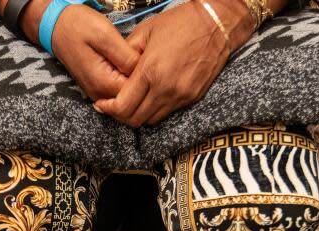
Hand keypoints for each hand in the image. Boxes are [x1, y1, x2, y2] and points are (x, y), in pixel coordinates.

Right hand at [18, 2, 139, 100]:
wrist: (57, 26)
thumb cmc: (79, 26)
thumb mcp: (105, 34)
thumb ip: (125, 56)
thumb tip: (142, 71)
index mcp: (104, 83)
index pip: (137, 92)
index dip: (146, 76)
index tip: (147, 58)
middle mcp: (100, 94)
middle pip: (133, 97)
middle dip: (142, 80)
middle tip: (142, 56)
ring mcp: (98, 93)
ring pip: (127, 95)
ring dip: (135, 80)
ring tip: (133, 58)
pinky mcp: (98, 88)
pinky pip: (119, 90)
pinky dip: (126, 79)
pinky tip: (126, 64)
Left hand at [94, 0, 254, 126]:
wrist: (216, 24)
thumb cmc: (180, 23)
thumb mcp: (145, 31)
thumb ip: (125, 54)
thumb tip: (113, 71)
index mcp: (150, 71)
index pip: (123, 106)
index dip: (109, 109)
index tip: (102, 104)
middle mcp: (165, 89)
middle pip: (135, 120)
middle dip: (120, 116)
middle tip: (114, 106)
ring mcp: (181, 96)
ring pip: (151, 120)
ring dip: (139, 115)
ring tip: (133, 102)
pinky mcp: (192, 98)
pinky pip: (167, 113)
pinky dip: (155, 110)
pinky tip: (151, 97)